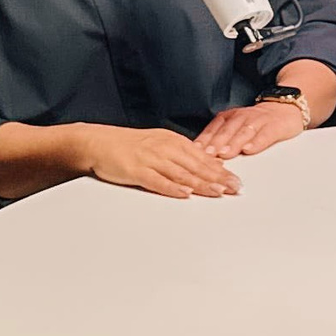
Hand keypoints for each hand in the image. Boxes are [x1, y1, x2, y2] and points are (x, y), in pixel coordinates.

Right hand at [81, 125, 240, 198]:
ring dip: (201, 184)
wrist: (98, 142)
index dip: (221, 170)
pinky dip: (171, 187)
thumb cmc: (130, 146)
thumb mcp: (162, 145)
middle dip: (218, 178)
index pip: (202, 158)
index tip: (237, 180)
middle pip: (196, 166)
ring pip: (180, 173)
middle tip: (235, 189)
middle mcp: (164, 148)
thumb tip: (212, 164)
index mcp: (173, 141)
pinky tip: (184, 193)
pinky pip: (156, 180)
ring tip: (218, 192)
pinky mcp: (135, 170)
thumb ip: (186, 155)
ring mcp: (150, 159)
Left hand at [199, 99, 306, 159]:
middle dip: (216, 143)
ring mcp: (259, 121)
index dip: (204, 140)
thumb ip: (219, 138)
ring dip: (233, 143)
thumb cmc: (256, 122)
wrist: (283, 108)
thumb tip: (198, 154)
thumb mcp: (234, 126)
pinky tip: (249, 150)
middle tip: (208, 155)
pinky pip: (265, 134)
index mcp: (229, 117)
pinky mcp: (275, 126)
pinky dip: (257, 142)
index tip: (195, 152)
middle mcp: (242, 117)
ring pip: (244, 132)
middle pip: (227, 131)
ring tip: (225, 154)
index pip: (213, 129)